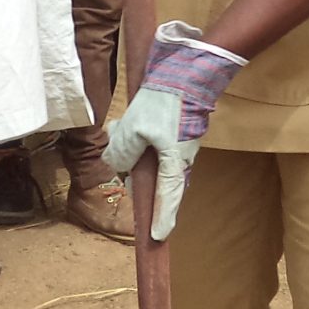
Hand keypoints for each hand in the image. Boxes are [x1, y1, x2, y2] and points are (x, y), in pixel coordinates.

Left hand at [102, 21, 247, 240]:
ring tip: (121, 131)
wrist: (188, 71)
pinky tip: (126, 124)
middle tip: (125, 168)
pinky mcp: (175, 133)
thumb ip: (122, 153)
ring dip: (134, 153)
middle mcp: (180, 160)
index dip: (161, 220)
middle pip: (156, 183)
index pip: (167, 200)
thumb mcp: (133, 129)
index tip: (157, 237)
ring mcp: (179, 146)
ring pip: (152, 162)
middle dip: (137, 178)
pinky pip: (154, 147)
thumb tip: (119, 166)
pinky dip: (139, 141)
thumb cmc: (163, 103)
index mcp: (174, 165)